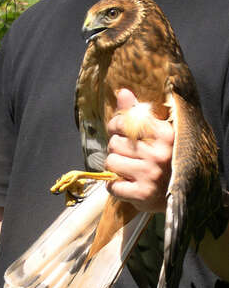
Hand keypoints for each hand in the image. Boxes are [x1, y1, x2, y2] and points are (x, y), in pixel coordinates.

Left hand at [105, 89, 173, 212]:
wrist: (177, 196)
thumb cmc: (163, 161)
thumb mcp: (155, 134)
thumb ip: (137, 113)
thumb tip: (122, 92)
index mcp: (165, 134)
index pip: (125, 122)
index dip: (116, 127)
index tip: (119, 133)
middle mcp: (159, 154)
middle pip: (115, 143)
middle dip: (116, 149)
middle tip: (128, 156)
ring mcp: (151, 174)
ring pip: (111, 162)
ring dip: (114, 167)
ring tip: (127, 170)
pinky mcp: (142, 194)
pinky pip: (112, 185)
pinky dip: (114, 186)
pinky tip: (125, 185)